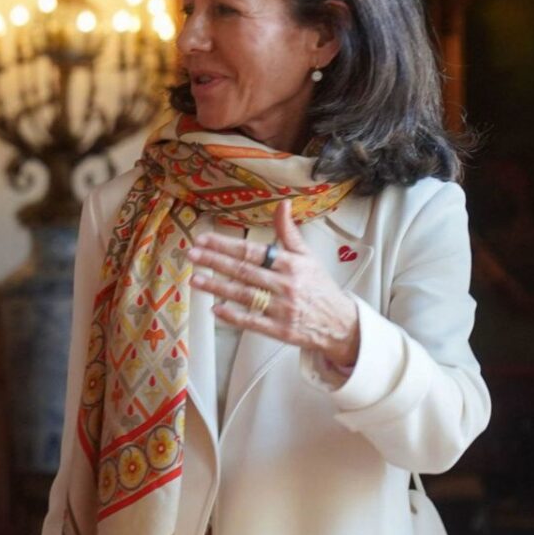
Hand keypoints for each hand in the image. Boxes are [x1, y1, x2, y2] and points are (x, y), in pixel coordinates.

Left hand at [186, 200, 360, 365]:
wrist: (341, 323)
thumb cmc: (319, 287)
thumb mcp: (307, 256)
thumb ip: (289, 232)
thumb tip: (283, 204)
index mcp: (291, 264)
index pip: (252, 251)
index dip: (226, 244)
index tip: (204, 239)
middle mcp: (285, 284)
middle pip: (244, 271)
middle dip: (215, 261)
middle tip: (192, 254)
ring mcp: (282, 308)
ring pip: (245, 295)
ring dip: (217, 287)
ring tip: (195, 279)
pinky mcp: (281, 330)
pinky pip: (253, 322)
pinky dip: (233, 316)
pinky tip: (215, 309)